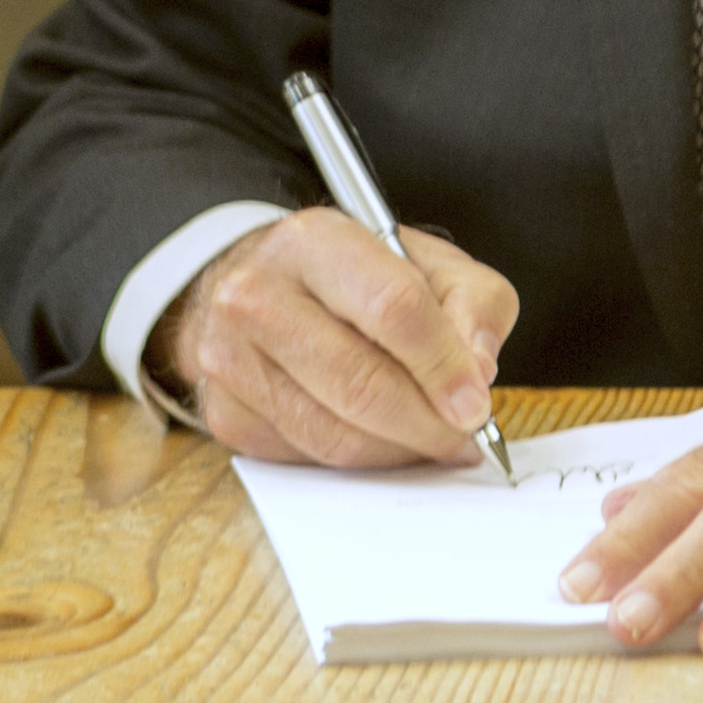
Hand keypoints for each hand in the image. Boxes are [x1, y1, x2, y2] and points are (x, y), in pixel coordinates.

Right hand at [162, 210, 517, 466]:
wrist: (265, 288)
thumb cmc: (357, 278)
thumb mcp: (428, 263)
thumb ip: (472, 303)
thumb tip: (477, 371)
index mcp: (313, 241)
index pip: (393, 308)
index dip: (444, 365)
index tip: (476, 403)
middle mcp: (255, 294)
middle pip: (361, 383)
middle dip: (427, 423)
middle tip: (464, 437)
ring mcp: (230, 357)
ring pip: (335, 434)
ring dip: (399, 451)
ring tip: (434, 442)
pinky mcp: (225, 412)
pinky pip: (308, 458)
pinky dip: (361, 461)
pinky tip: (385, 442)